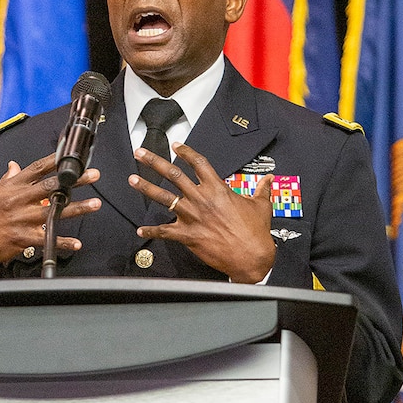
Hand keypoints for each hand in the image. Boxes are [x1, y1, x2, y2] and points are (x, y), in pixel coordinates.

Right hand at [0, 152, 101, 275]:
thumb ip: (8, 180)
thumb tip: (15, 166)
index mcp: (11, 187)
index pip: (36, 169)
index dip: (55, 161)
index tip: (71, 156)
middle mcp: (17, 201)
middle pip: (50, 187)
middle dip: (74, 181)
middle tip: (92, 175)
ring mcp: (20, 220)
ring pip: (54, 212)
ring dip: (77, 208)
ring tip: (94, 204)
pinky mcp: (21, 239)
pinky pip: (46, 239)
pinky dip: (62, 242)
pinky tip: (76, 243)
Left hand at [130, 142, 275, 283]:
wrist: (251, 256)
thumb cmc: (256, 232)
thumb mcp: (261, 206)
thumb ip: (262, 190)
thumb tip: (269, 179)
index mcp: (217, 188)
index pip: (198, 163)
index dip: (185, 152)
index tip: (175, 145)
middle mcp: (201, 199)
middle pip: (173, 175)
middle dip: (154, 162)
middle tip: (140, 153)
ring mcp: (192, 216)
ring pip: (164, 198)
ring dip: (146, 188)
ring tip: (132, 180)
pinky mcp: (188, 235)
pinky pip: (164, 232)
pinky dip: (151, 232)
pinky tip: (140, 231)